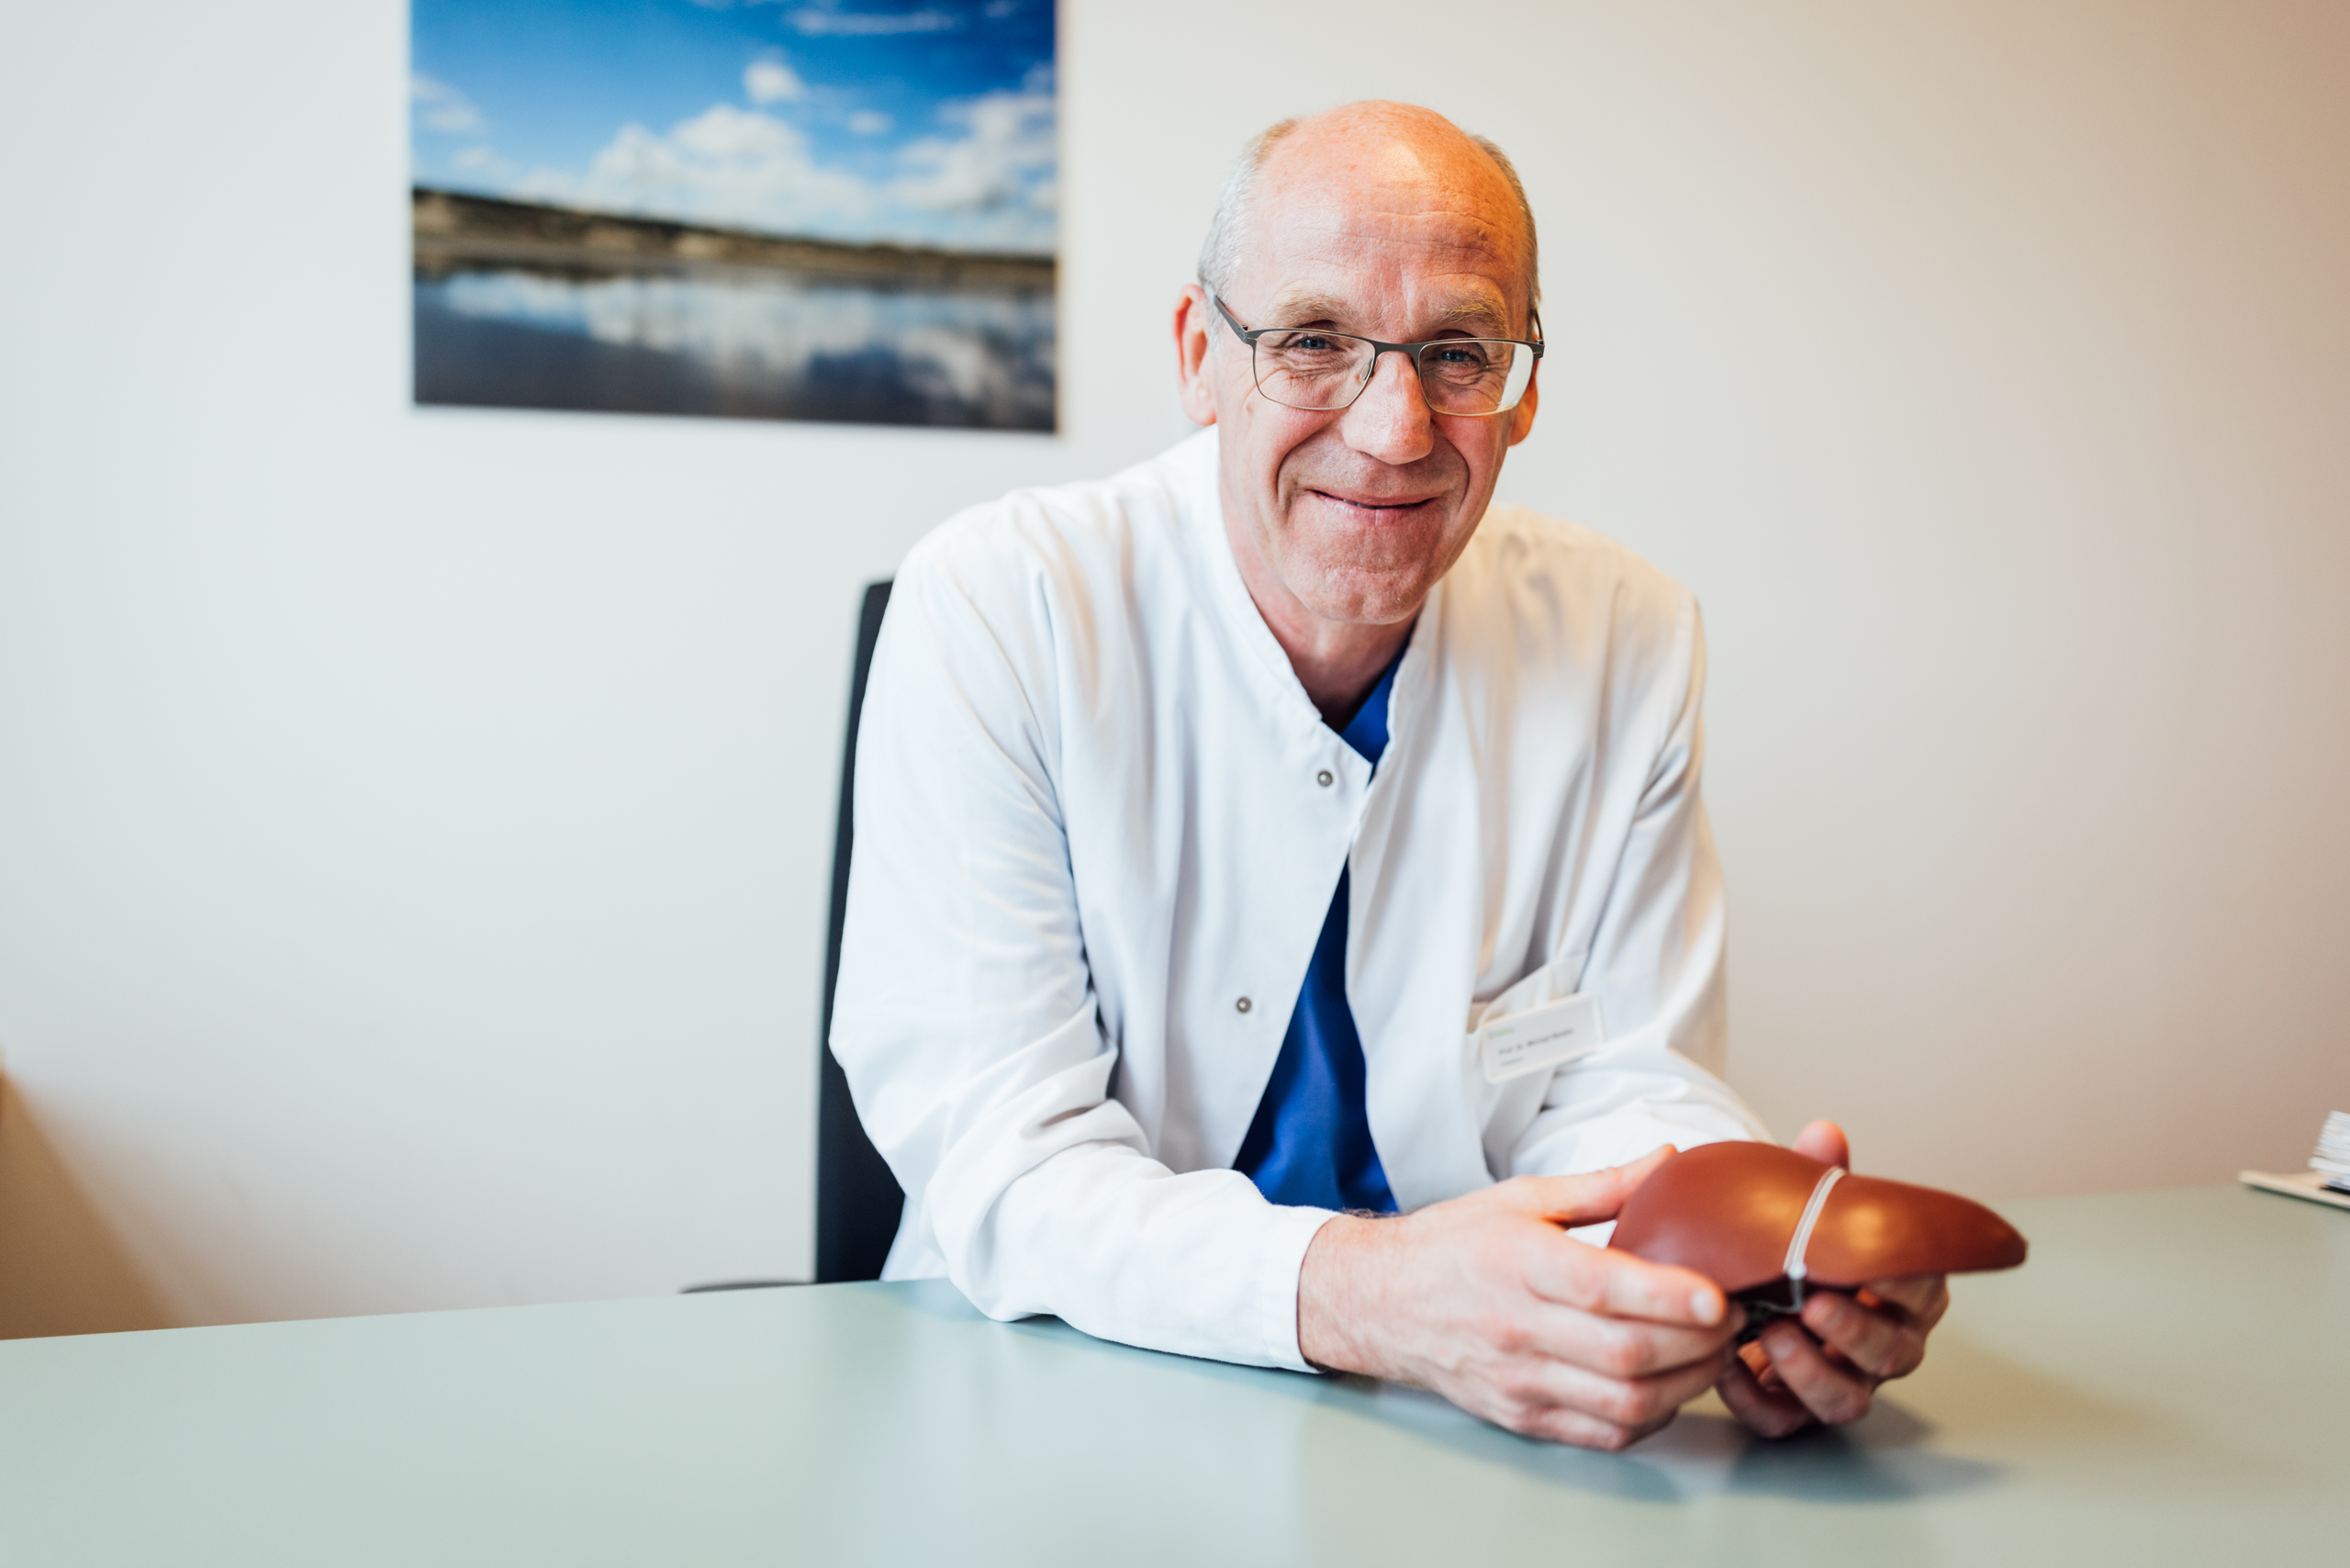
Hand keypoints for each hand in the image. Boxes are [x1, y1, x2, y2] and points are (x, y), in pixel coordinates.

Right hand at [1296, 1147, 1742, 1450]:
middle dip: (1698, 1343)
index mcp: (1519, 1262)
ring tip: (1714, 1353)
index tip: (1720, 1294)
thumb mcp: (1520, 1197)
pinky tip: (1668, 1387)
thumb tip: (1668, 1160)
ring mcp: (1520, 1378)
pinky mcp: (1523, 1415)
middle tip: (1736, 1320)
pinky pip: (1603, 1432)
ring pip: (1624, 1402)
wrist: (1380, 1301)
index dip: (1670, 1296)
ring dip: (1686, 1384)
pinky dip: (1650, 1417)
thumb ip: (1602, 1186)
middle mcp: (1518, 1327)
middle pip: (1627, 1354)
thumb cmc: (1451, 1245)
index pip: (1604, 1289)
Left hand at [1714, 1120, 1951, 1437]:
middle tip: (1813, 1302)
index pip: (1924, 1294)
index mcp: (1900, 1295)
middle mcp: (1883, 1345)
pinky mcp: (1796, 1410)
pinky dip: (1756, 1401)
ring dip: (1811, 1372)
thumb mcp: (1807, 1212)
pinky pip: (1783, 1420)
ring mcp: (1843, 1381)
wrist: (1747, 1286)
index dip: (1907, 1285)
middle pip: (1891, 1353)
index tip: (1876, 1267)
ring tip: (1772, 1335)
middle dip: (1854, 1330)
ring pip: (1846, 1399)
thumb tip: (1824, 1133)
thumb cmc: (1797, 1250)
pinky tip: (1728, 1370)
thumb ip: (1820, 1180)